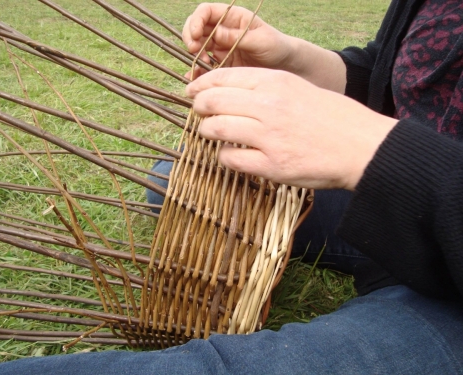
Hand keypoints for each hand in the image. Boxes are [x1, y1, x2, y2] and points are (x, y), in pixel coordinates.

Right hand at [182, 3, 346, 91]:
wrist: (283, 66)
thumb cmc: (275, 46)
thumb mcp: (260, 39)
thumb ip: (238, 36)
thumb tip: (216, 33)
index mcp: (231, 17)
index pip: (205, 12)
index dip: (196, 21)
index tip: (196, 36)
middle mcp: (222, 30)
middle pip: (195, 29)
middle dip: (191, 39)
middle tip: (194, 51)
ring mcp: (219, 48)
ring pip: (197, 49)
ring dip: (194, 58)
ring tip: (202, 67)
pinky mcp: (220, 64)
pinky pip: (204, 67)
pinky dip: (198, 73)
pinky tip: (198, 79)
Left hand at [186, 68, 397, 189]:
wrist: (362, 147)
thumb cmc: (333, 117)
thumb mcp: (299, 88)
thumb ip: (266, 88)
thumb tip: (231, 94)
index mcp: (275, 82)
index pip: (223, 77)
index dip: (201, 84)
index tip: (192, 90)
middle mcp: (268, 105)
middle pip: (213, 101)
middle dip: (199, 107)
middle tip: (198, 112)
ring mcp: (268, 136)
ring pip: (216, 128)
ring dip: (206, 131)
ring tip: (210, 132)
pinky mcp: (271, 165)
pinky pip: (230, 159)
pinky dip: (223, 156)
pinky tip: (230, 155)